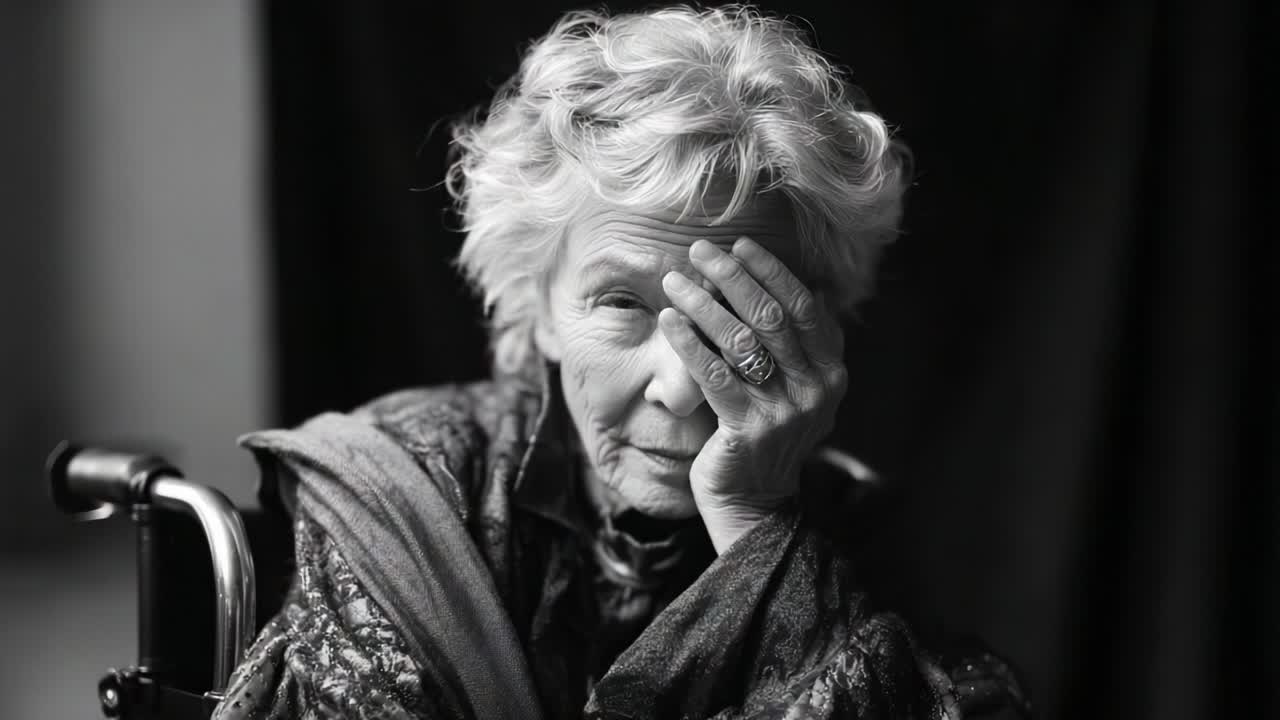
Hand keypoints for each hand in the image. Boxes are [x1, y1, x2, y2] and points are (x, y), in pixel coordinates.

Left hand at [659, 237, 847, 552]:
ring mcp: (783, 411)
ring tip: (674, 280)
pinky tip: (667, 320)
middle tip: (701, 251)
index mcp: (830, 373)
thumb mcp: (798, 389)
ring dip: (703, 303)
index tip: (740, 245)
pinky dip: (688, 341)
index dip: (772, 271)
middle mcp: (815, 389)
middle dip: (733, 276)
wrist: (756, 505)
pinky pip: (714, 374)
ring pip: (740, 341)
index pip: (804, 307)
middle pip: (771, 317)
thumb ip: (802, 345)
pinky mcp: (748, 429)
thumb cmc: (766, 436)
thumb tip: (813, 286)